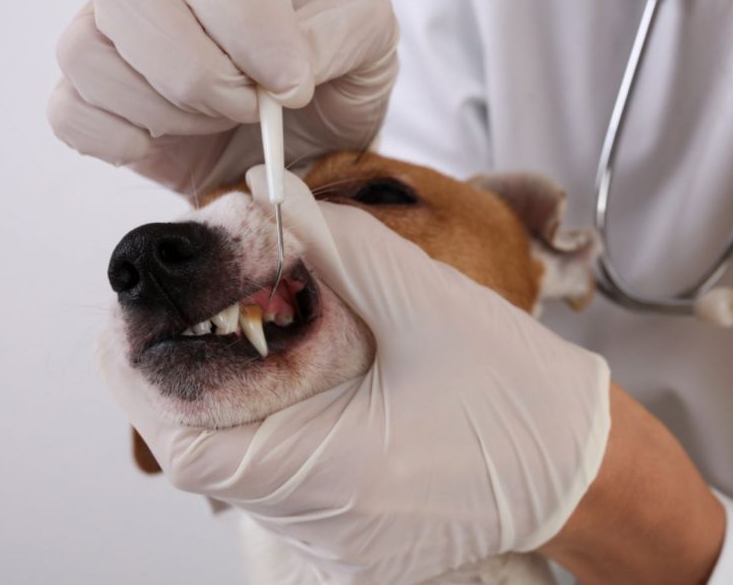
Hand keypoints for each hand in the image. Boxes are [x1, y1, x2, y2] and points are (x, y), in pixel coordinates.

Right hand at [48, 0, 397, 196]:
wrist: (317, 137)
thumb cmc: (339, 73)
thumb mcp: (371, 38)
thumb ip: (342, 32)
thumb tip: (285, 66)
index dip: (247, 28)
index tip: (293, 82)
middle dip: (197, 71)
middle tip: (249, 107)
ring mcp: (118, 39)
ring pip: (87, 53)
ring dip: (163, 108)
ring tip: (218, 123)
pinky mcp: (102, 103)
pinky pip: (68, 112)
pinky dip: (113, 137)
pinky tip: (163, 145)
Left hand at [99, 168, 609, 582]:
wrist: (585, 462)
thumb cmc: (522, 394)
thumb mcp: (428, 302)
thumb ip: (337, 243)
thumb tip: (268, 194)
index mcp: (339, 473)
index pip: (190, 442)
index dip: (147, 372)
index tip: (146, 313)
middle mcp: (327, 525)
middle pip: (210, 450)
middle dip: (195, 368)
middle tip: (215, 303)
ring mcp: (341, 539)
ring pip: (246, 464)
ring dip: (239, 393)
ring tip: (280, 333)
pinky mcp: (356, 534)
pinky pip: (287, 480)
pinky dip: (278, 421)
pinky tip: (317, 377)